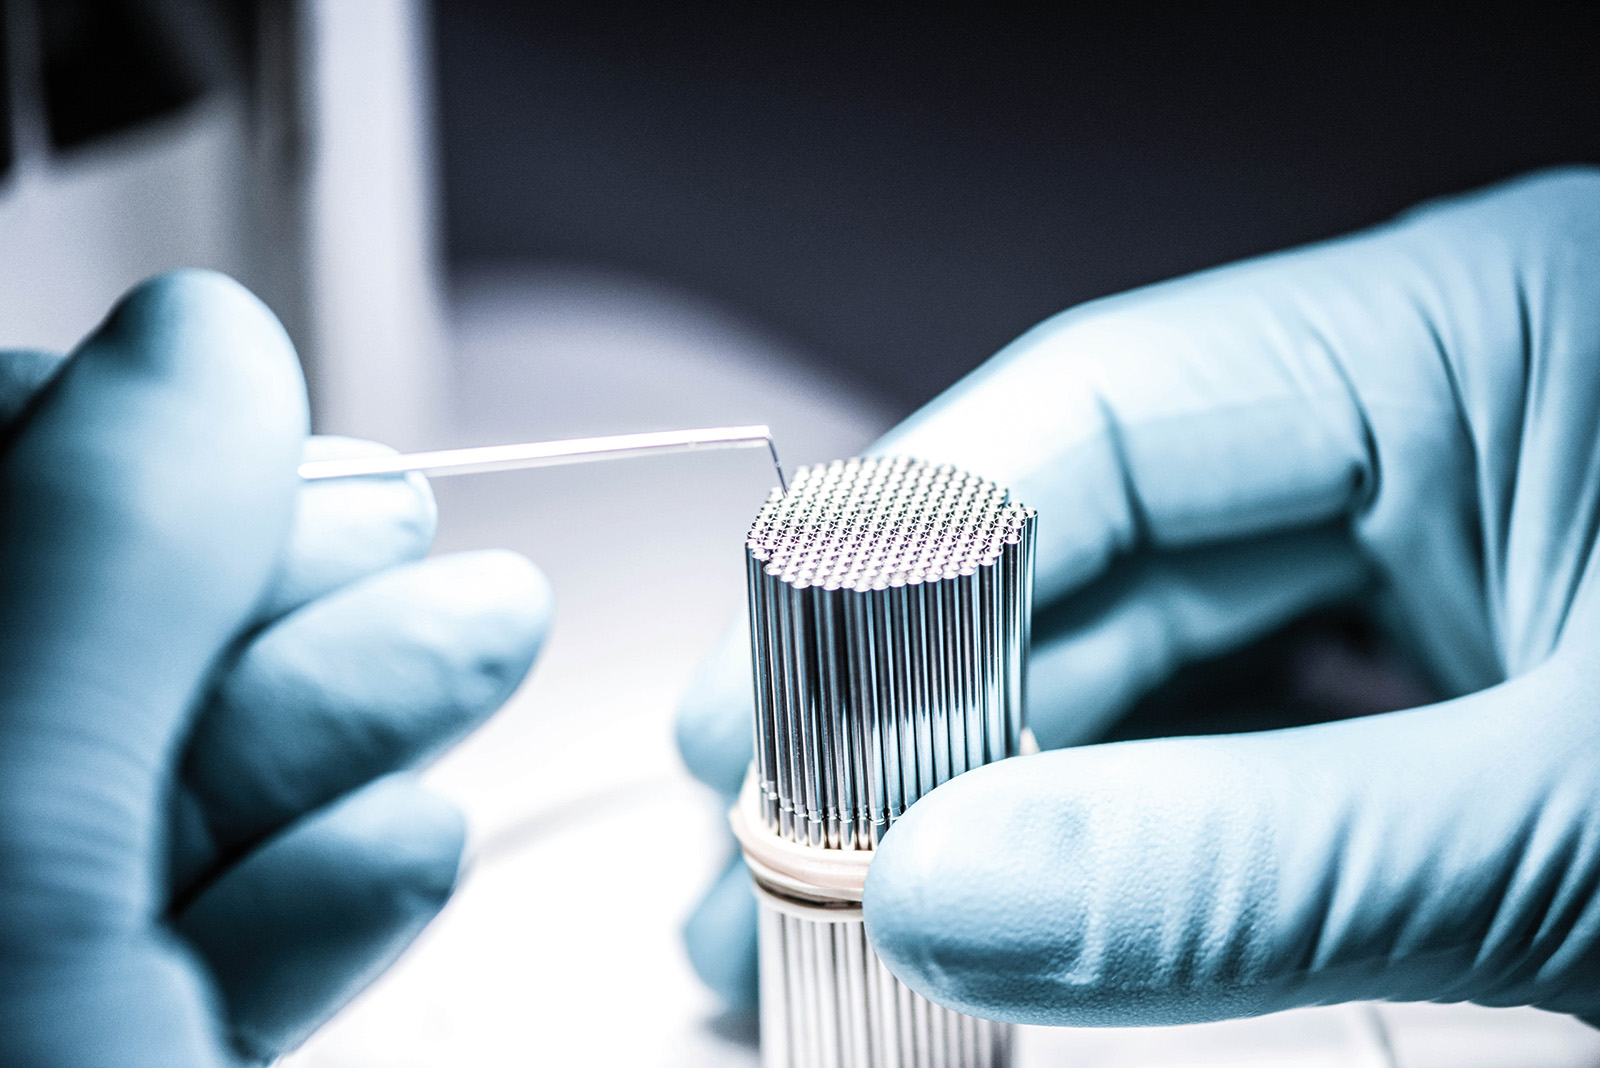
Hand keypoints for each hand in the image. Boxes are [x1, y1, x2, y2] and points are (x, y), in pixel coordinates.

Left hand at [0, 272, 549, 1063]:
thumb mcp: (26, 853)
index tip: (238, 404)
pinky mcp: (147, 1055)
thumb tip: (203, 345)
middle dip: (279, 577)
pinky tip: (413, 842)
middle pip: (100, 654)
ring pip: (188, 802)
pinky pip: (228, 947)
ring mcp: (41, 971)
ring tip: (488, 638)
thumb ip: (102, 572)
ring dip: (359, 716)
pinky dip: (338, 888)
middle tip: (401, 519)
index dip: (100, 436)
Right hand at [676, 167, 1599, 1024]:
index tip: (760, 707)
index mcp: (1481, 341)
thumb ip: (1257, 862)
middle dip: (922, 725)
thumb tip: (956, 895)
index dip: (897, 562)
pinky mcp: (1426, 675)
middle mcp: (1430, 424)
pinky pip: (1225, 735)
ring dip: (996, 803)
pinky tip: (1008, 911)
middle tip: (775, 857)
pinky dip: (1117, 838)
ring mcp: (1426, 554)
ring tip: (852, 921)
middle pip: (1091, 552)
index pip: (1103, 414)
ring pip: (1142, 661)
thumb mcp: (1569, 826)